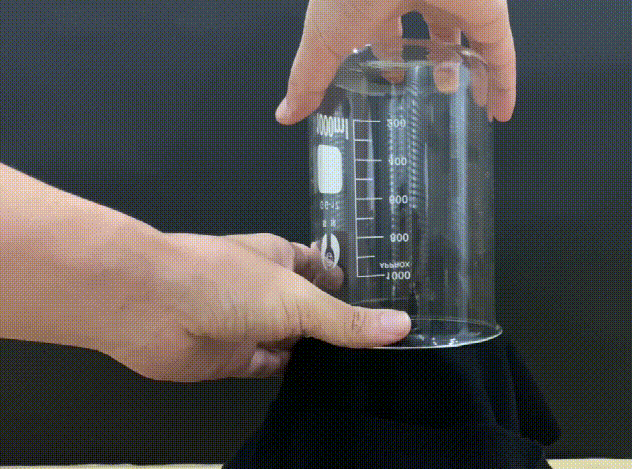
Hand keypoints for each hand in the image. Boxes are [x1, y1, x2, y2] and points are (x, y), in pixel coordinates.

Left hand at [101, 232, 409, 381]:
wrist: (150, 306)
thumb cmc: (223, 281)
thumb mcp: (296, 298)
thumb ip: (345, 320)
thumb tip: (400, 327)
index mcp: (281, 259)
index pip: (323, 269)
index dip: (351, 282)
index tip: (387, 300)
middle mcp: (266, 290)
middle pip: (310, 309)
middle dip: (339, 323)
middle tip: (386, 344)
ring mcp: (249, 325)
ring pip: (293, 340)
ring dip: (317, 353)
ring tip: (366, 369)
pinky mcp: (234, 359)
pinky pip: (272, 367)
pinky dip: (293, 374)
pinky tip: (322, 385)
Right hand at [276, 0, 515, 123]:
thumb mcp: (325, 40)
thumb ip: (309, 78)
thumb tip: (286, 113)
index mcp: (382, 0)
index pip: (390, 29)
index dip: (391, 56)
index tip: (392, 78)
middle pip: (433, 34)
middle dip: (433, 64)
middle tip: (435, 92)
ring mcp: (458, 4)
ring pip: (470, 43)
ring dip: (472, 74)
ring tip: (472, 105)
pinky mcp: (488, 14)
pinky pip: (501, 55)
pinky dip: (504, 84)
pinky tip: (501, 111)